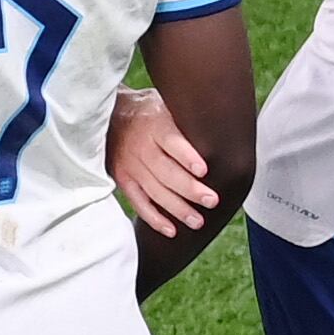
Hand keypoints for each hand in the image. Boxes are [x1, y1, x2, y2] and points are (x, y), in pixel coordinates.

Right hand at [105, 86, 215, 233]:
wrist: (109, 116)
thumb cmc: (150, 111)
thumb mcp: (166, 103)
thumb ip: (186, 118)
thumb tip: (224, 126)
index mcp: (155, 125)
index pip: (172, 142)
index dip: (187, 156)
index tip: (204, 170)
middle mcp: (141, 147)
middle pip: (166, 172)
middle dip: (189, 189)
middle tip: (212, 200)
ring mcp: (130, 165)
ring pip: (155, 191)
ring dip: (177, 209)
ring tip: (198, 221)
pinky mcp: (124, 180)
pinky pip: (139, 203)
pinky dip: (154, 219)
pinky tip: (172, 230)